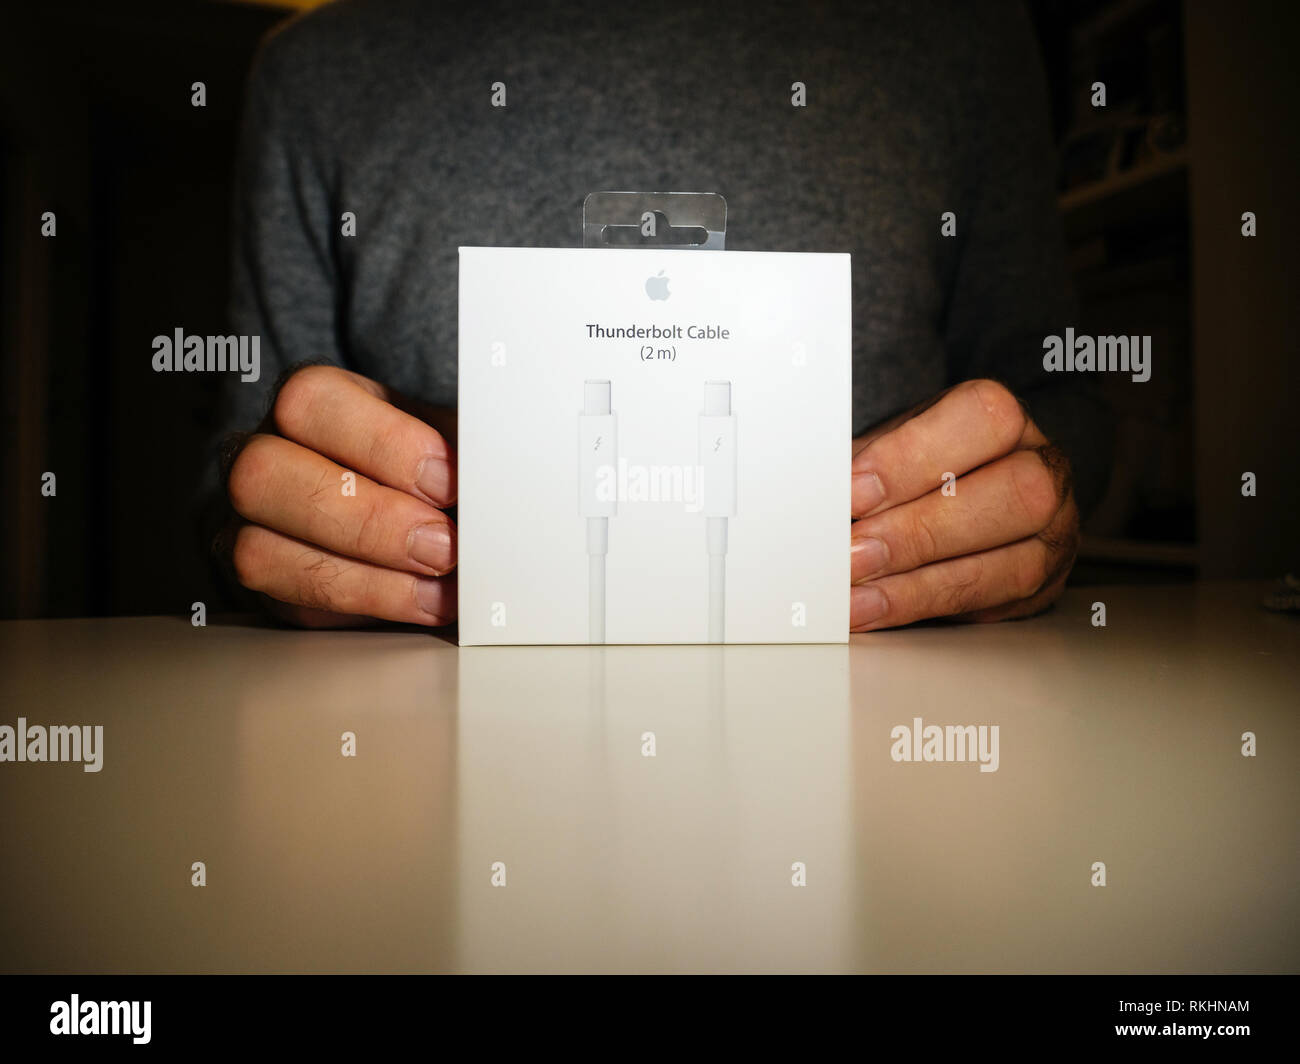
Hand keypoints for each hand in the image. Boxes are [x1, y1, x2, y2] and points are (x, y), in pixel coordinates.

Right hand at [219, 364, 457, 627]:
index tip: (450, 483)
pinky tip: (420, 605)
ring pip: (258, 551)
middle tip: (443, 546)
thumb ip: (466, 453)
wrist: (429, 512)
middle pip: (263, 476)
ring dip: (362, 579)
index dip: (382, 444)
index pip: (312, 401)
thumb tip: (499, 481)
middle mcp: (263, 455)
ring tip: (439, 588)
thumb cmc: (436, 469)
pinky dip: (362, 609)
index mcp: (313, 402)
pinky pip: (290, 607)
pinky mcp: (267, 585)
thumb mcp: (453, 443)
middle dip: (367, 520)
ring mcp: (248, 523)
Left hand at [850, 379, 1078, 630]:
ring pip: (1014, 560)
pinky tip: (877, 609)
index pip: (979, 419)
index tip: (852, 493)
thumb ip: (863, 467)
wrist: (962, 495)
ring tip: (856, 596)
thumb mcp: (888, 448)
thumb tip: (817, 498)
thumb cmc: (922, 469)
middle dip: (920, 530)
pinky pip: (993, 603)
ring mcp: (1052, 530)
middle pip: (1012, 494)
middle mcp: (1043, 468)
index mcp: (1003, 420)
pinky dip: (924, 607)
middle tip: (852, 555)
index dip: (912, 457)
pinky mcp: (1040, 584)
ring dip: (921, 582)